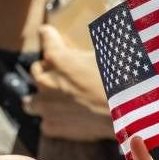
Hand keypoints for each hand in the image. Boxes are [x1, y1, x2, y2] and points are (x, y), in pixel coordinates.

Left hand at [22, 25, 114, 140]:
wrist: (127, 114)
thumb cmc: (122, 80)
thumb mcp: (108, 54)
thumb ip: (91, 49)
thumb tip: (97, 40)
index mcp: (58, 58)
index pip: (47, 38)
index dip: (49, 36)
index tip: (47, 33)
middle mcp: (46, 81)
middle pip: (36, 71)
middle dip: (47, 70)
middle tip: (60, 74)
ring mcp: (46, 106)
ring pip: (31, 102)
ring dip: (42, 99)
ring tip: (54, 102)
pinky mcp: (53, 126)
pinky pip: (45, 123)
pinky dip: (54, 121)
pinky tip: (65, 121)